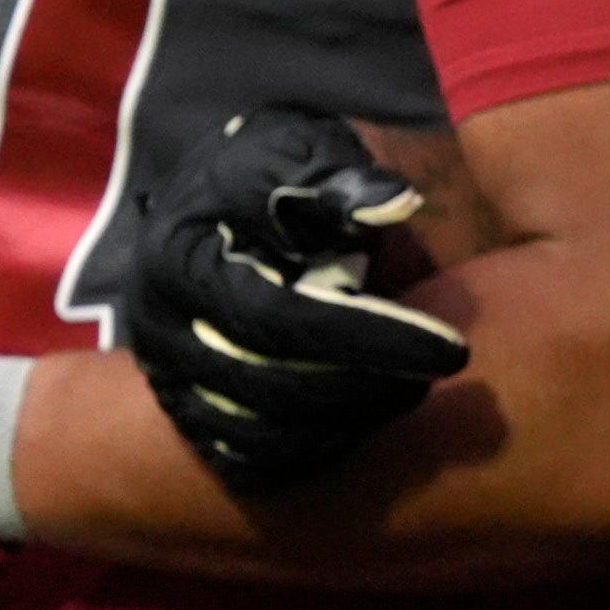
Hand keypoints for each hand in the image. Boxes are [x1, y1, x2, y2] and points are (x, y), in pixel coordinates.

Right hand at [124, 112, 462, 492]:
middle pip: (266, 387)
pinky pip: (246, 461)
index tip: (450, 351)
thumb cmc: (278, 172)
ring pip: (256, 435)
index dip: (366, 338)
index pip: (276, 315)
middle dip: (364, 390)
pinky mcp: (187, 416)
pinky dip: (311, 454)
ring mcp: (167, 378)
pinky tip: (365, 423)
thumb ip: (341, 177)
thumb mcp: (302, 149)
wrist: (229, 207)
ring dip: (345, 426)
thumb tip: (390, 203)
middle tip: (437, 377)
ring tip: (410, 393)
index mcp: (179, 253)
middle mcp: (158, 324)